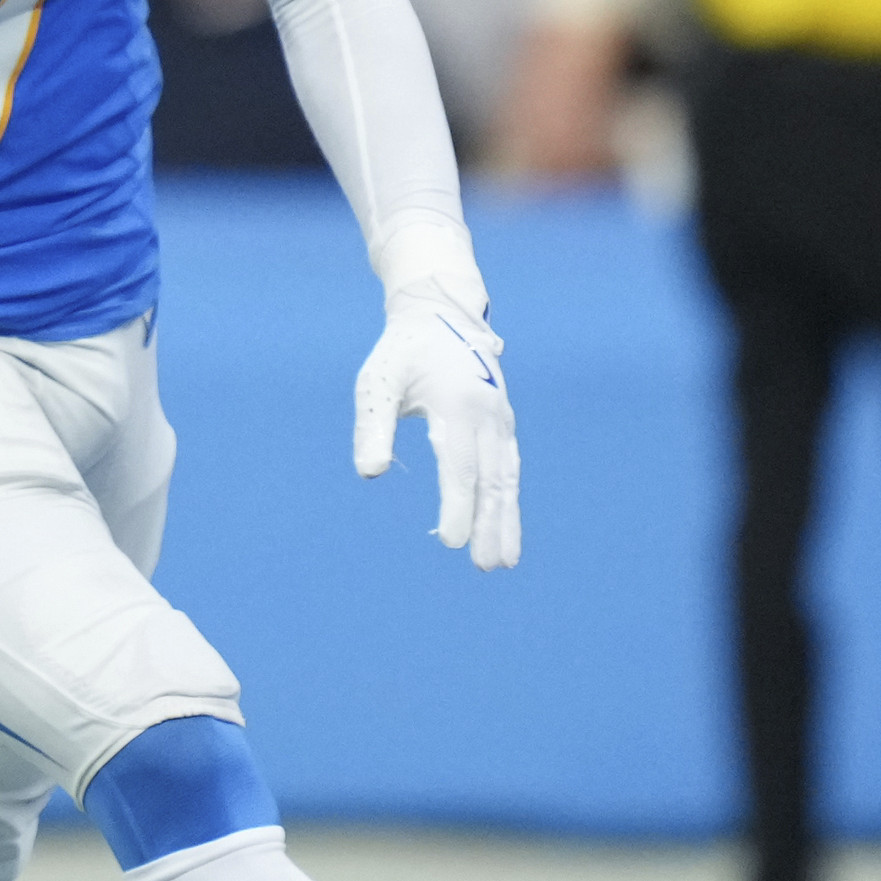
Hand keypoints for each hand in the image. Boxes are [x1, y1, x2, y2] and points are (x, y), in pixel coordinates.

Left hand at [353, 271, 520, 569]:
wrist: (440, 314)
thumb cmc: (402, 353)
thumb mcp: (378, 381)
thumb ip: (374, 426)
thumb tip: (370, 472)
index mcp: (457, 405)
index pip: (459, 467)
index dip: (457, 506)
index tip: (449, 543)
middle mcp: (487, 415)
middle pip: (492, 480)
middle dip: (490, 525)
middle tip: (485, 566)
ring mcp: (500, 420)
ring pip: (507, 478)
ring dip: (506, 520)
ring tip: (503, 562)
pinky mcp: (502, 424)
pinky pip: (510, 467)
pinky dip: (509, 499)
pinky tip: (506, 527)